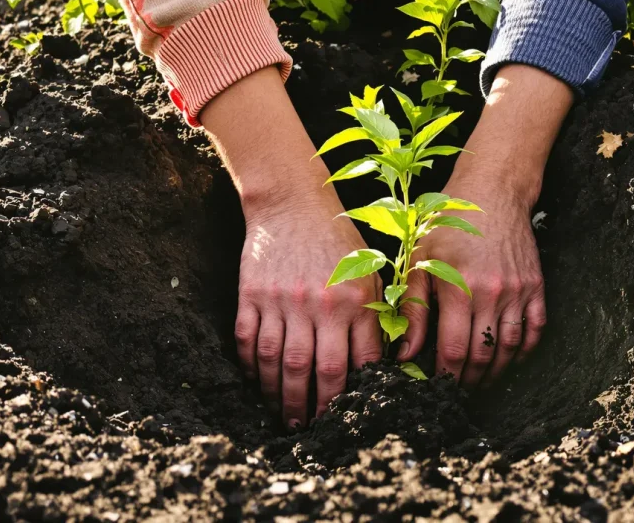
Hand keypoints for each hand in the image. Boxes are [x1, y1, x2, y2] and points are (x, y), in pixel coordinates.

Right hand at [236, 192, 382, 428]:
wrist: (291, 203)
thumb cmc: (337, 241)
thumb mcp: (369, 272)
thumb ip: (376, 315)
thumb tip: (383, 363)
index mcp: (354, 300)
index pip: (358, 361)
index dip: (353, 395)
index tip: (350, 415)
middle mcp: (319, 304)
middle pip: (316, 370)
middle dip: (315, 407)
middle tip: (313, 429)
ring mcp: (282, 300)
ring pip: (279, 363)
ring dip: (281, 397)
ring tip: (286, 417)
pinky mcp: (252, 295)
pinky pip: (249, 342)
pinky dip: (252, 368)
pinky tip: (258, 384)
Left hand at [397, 178, 545, 387]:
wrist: (491, 192)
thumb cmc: (445, 224)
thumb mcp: (418, 261)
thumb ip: (413, 309)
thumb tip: (406, 354)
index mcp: (459, 289)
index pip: (454, 351)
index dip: (446, 376)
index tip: (436, 387)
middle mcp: (492, 293)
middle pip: (483, 355)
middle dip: (469, 381)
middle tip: (457, 391)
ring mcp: (518, 291)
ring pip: (510, 347)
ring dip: (496, 371)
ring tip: (480, 381)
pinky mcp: (535, 286)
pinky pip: (535, 329)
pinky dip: (524, 351)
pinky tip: (509, 359)